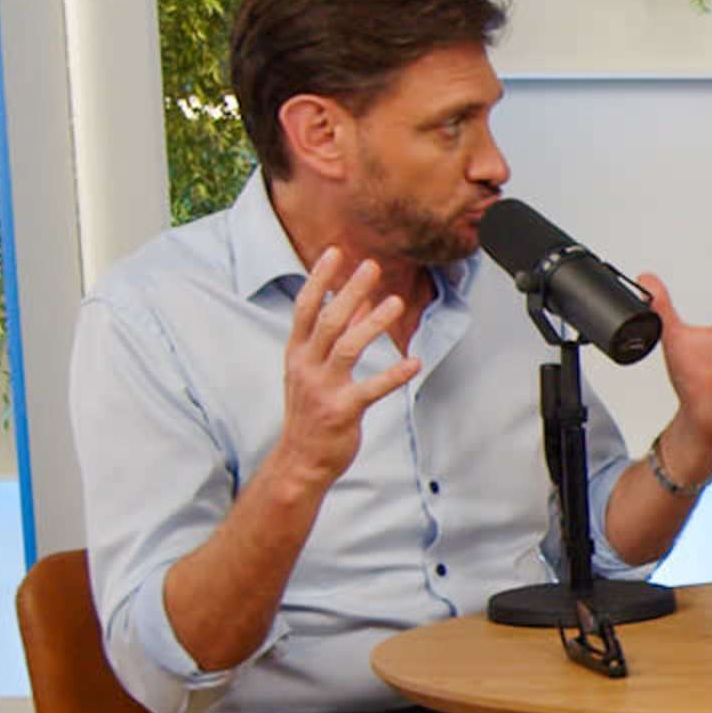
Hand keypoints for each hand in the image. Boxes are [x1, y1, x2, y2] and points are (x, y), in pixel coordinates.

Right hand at [272, 249, 416, 489]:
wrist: (300, 460)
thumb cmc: (311, 411)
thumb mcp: (311, 371)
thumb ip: (332, 338)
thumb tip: (358, 303)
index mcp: (296, 354)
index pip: (305, 308)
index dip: (319, 279)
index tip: (335, 252)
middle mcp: (306, 367)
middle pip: (328, 320)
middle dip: (349, 290)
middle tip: (371, 266)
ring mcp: (323, 389)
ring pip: (347, 347)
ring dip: (373, 323)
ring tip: (396, 303)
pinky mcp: (342, 411)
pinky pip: (371, 389)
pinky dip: (394, 375)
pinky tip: (415, 363)